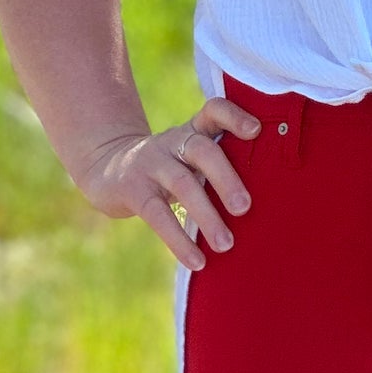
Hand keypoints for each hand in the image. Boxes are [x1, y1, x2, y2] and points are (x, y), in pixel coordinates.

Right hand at [77, 97, 260, 270]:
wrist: (108, 169)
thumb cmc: (169, 169)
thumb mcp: (191, 157)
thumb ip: (220, 166)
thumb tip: (263, 206)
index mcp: (194, 131)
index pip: (214, 111)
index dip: (234, 116)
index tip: (256, 131)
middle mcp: (174, 141)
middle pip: (203, 151)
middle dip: (226, 178)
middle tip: (245, 208)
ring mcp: (151, 163)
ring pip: (183, 184)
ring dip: (207, 216)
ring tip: (226, 245)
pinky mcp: (133, 190)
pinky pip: (157, 215)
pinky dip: (179, 240)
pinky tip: (197, 261)